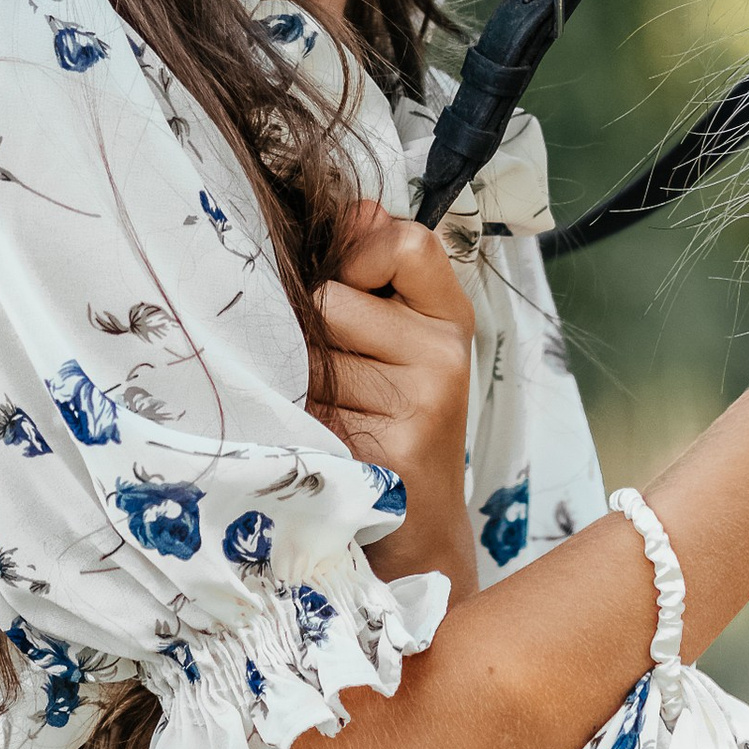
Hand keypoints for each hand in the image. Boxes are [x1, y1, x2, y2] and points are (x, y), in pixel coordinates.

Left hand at [310, 206, 478, 603]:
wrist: (417, 541)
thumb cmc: (394, 428)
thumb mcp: (399, 343)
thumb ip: (375, 272)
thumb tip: (354, 208)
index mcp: (450, 319)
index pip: (405, 241)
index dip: (359, 251)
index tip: (347, 284)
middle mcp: (445, 358)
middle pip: (332, 299)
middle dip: (313, 334)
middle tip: (336, 379)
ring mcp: (421, 407)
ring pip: (310, 353)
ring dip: (300, 381)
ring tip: (331, 415)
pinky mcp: (388, 453)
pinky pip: (306, 405)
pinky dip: (298, 421)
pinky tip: (326, 446)